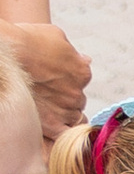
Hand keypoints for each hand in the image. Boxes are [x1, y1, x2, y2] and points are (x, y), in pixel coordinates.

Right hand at [0, 20, 91, 138]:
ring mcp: (65, 110)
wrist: (7, 54)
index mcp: (82, 72)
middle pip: (77, 101)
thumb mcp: (56, 37)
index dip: (66, 82)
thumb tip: (86, 60)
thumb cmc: (28, 41)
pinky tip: (49, 127)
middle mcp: (77, 93)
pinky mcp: (51, 125)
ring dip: (61, 115)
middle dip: (64, 98)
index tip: (52, 80)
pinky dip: (60, 134)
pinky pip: (63, 136)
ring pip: (72, 118)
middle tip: (44, 93)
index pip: (81, 82)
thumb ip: (73, 53)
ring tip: (41, 107)